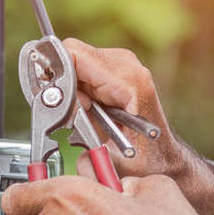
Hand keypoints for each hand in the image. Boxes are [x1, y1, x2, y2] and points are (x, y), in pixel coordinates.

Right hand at [63, 38, 213, 214]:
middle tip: (69, 114)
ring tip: (82, 115)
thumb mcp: (104, 149)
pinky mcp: (117, 68)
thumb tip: (52, 97)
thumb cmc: (144, 161)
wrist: (163, 161)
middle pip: (71, 55)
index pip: (73, 53)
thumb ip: (78, 122)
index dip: (53, 74)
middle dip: (61, 84)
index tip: (50, 99)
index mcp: (128, 81)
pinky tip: (87, 110)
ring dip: (69, 89)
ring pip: (74, 61)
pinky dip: (77, 89)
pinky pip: (83, 68)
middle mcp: (127, 66)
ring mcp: (124, 64)